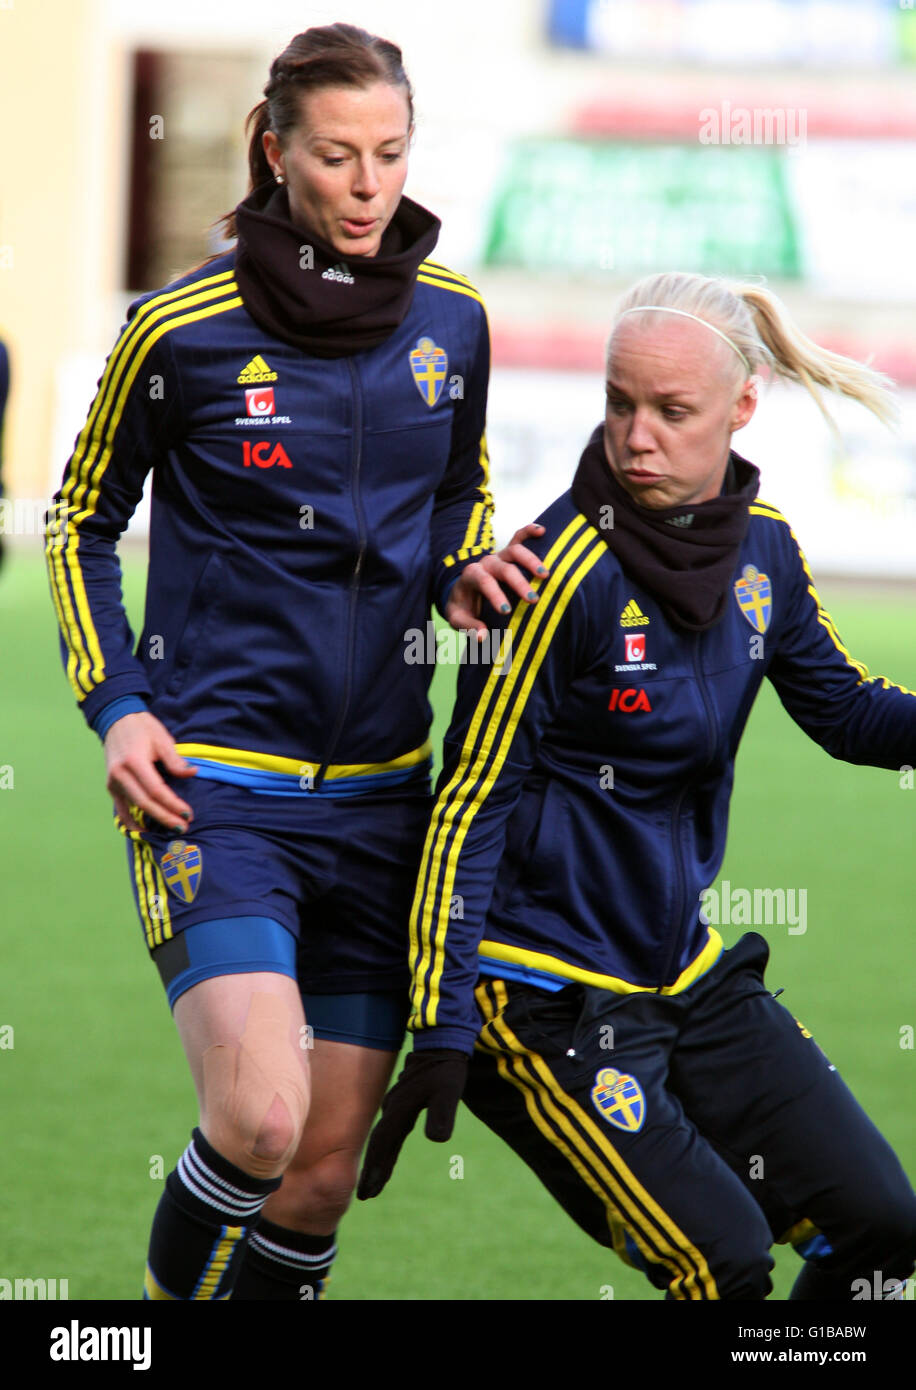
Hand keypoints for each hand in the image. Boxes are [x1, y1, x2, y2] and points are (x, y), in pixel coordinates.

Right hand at [104, 711, 196, 832]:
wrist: (116, 720)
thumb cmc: (142, 728)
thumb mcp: (162, 739)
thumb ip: (175, 760)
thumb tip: (193, 772)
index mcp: (134, 761)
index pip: (156, 790)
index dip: (172, 804)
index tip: (187, 814)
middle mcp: (120, 774)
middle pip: (145, 803)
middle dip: (165, 817)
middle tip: (184, 827)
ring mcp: (113, 781)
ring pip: (134, 807)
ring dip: (153, 820)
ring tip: (171, 829)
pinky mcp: (111, 785)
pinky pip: (121, 808)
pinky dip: (131, 821)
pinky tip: (144, 831)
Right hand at [356, 1048, 468, 1199]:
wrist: (442, 1043)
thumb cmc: (447, 1068)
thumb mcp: (449, 1090)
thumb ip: (443, 1114)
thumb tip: (438, 1140)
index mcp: (400, 1109)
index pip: (384, 1144)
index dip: (376, 1168)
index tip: (368, 1192)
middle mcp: (393, 1108)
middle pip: (378, 1144)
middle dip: (372, 1170)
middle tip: (364, 1197)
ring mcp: (396, 1103)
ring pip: (383, 1137)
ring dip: (378, 1160)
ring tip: (374, 1182)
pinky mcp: (403, 1101)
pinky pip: (390, 1129)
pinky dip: (386, 1146)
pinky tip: (388, 1153)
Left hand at [445, 523, 547, 635]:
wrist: (463, 592)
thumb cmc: (462, 606)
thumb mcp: (458, 619)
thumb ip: (468, 627)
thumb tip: (483, 637)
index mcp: (471, 575)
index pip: (484, 581)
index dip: (495, 594)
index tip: (506, 610)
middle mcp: (486, 562)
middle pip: (503, 568)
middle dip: (518, 583)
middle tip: (533, 600)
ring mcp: (498, 555)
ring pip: (515, 550)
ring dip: (530, 560)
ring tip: (545, 575)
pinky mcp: (508, 553)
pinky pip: (519, 537)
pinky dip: (529, 531)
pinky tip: (542, 530)